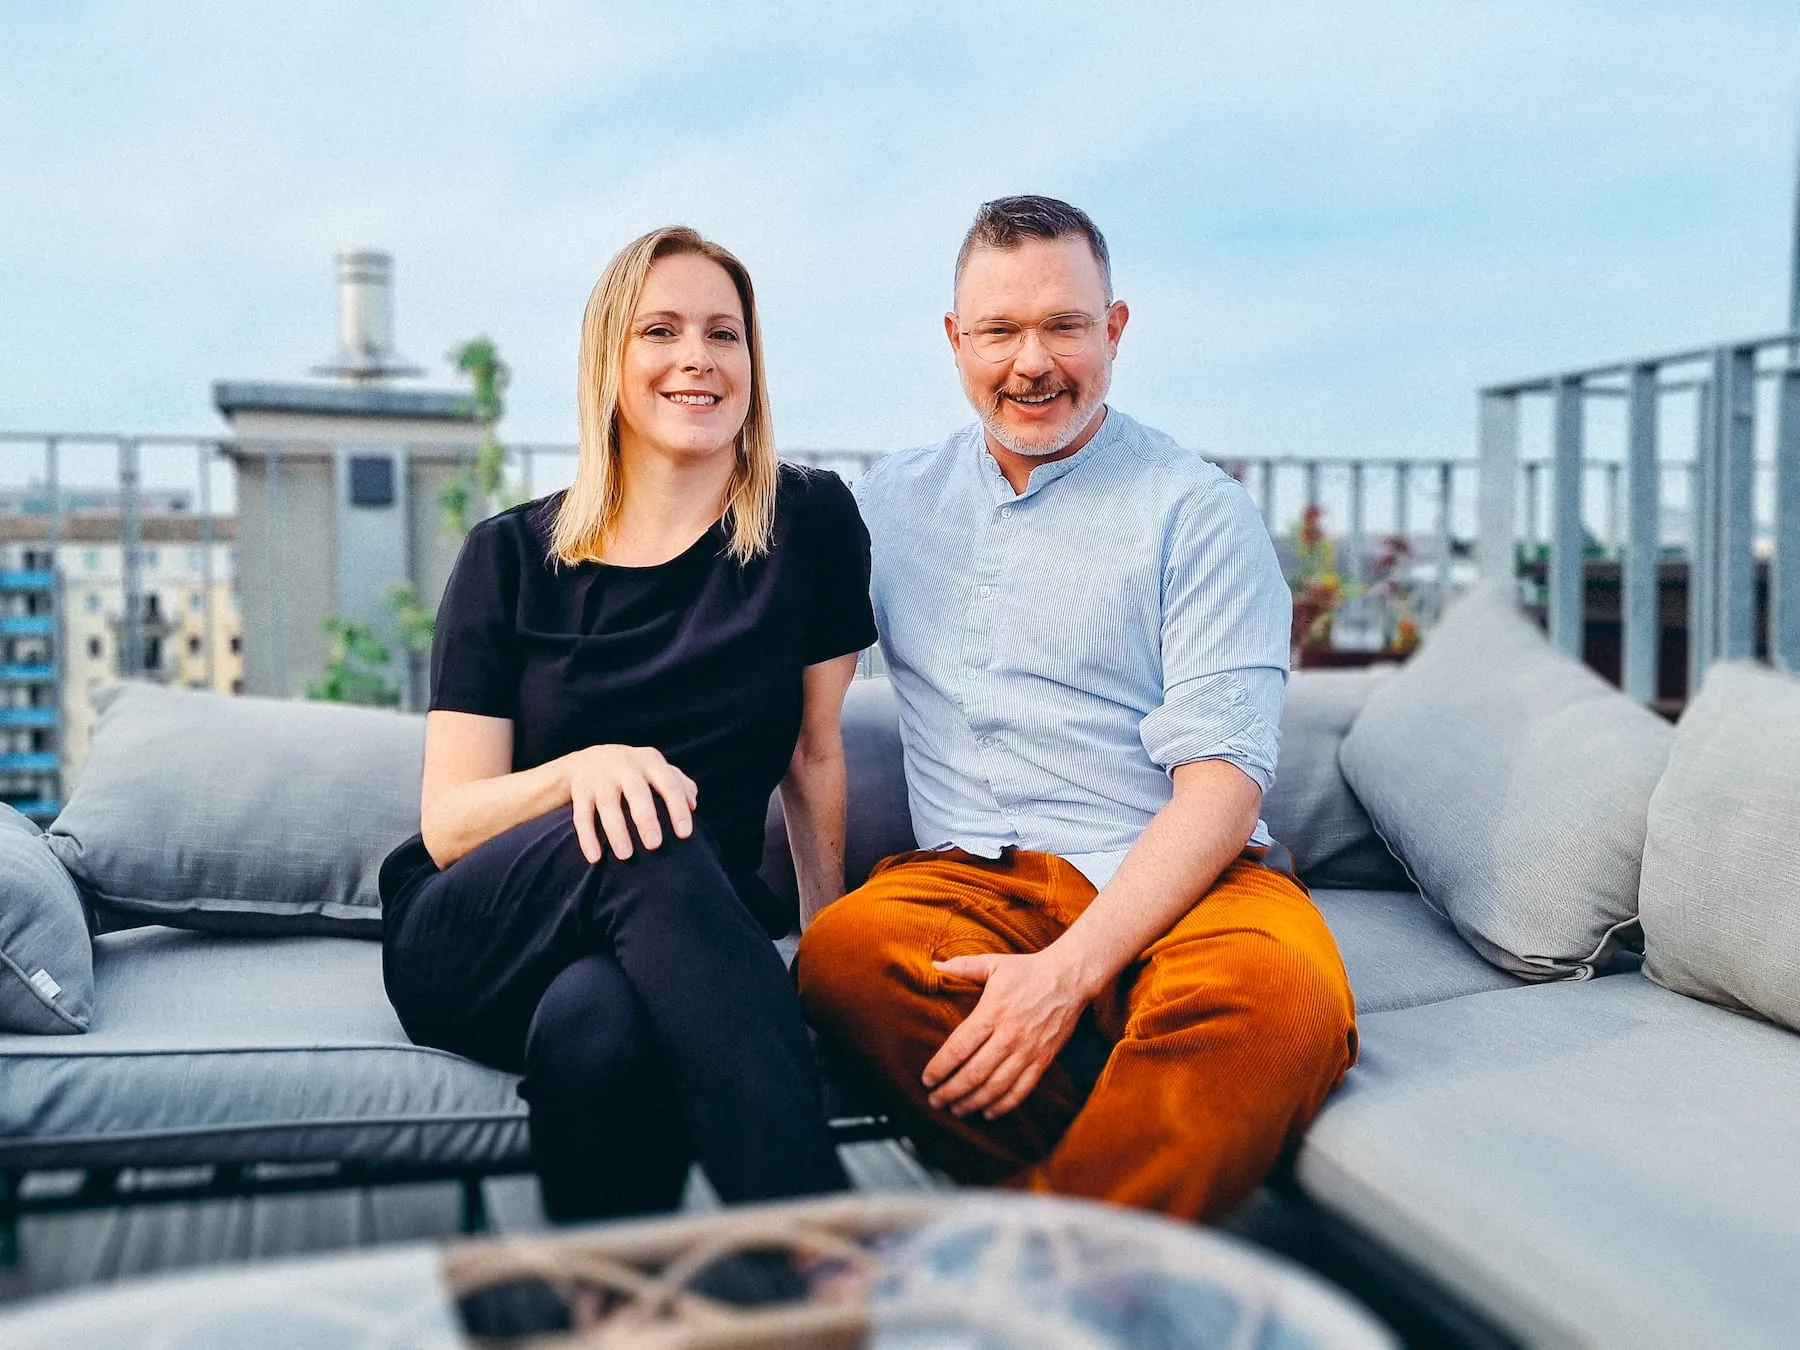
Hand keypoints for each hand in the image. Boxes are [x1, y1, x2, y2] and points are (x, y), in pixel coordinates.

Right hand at [565, 744, 697, 863]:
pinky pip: (582, 816)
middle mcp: (625, 766)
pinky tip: (595, 858)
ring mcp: (600, 778)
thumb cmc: (634, 772)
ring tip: (625, 856)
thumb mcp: (656, 769)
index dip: (678, 809)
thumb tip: (693, 805)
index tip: (685, 835)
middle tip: (654, 846)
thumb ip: (678, 783)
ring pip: (608, 805)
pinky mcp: (580, 791)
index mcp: (650, 761)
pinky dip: (587, 837)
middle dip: (646, 820)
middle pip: (637, 793)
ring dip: (616, 831)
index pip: (669, 784)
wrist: (588, 759)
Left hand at [922, 948, 1091, 1120]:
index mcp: (993, 1012)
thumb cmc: (1027, 970)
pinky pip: (1022, 1089)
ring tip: (956, 1110)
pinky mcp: (1044, 1059)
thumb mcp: (994, 963)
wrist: (1069, 978)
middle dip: (951, 1091)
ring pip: (996, 1086)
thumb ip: (963, 966)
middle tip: (935, 1101)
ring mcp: (1028, 1050)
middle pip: (974, 1073)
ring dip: (973, 1102)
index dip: (941, 1067)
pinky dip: (1004, 1105)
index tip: (927, 1079)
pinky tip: (988, 1113)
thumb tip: (935, 964)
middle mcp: (1009, 1035)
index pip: (960, 1047)